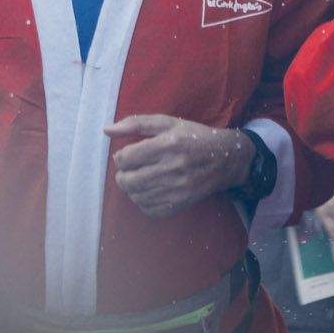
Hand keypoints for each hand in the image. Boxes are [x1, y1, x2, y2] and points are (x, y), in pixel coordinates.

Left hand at [105, 115, 254, 218]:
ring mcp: (178, 189)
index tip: (128, 155)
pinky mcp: (182, 203)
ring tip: (138, 179)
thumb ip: (135, 124)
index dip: (120, 157)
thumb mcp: (167, 122)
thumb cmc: (194, 136)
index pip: (126, 158)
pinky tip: (148, 191)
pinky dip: (142, 202)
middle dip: (122, 174)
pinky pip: (150, 210)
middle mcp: (172, 168)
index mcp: (167, 145)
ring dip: (131, 188)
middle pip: (128, 180)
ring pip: (136, 196)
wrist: (227, 159)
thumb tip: (106, 130)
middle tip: (129, 170)